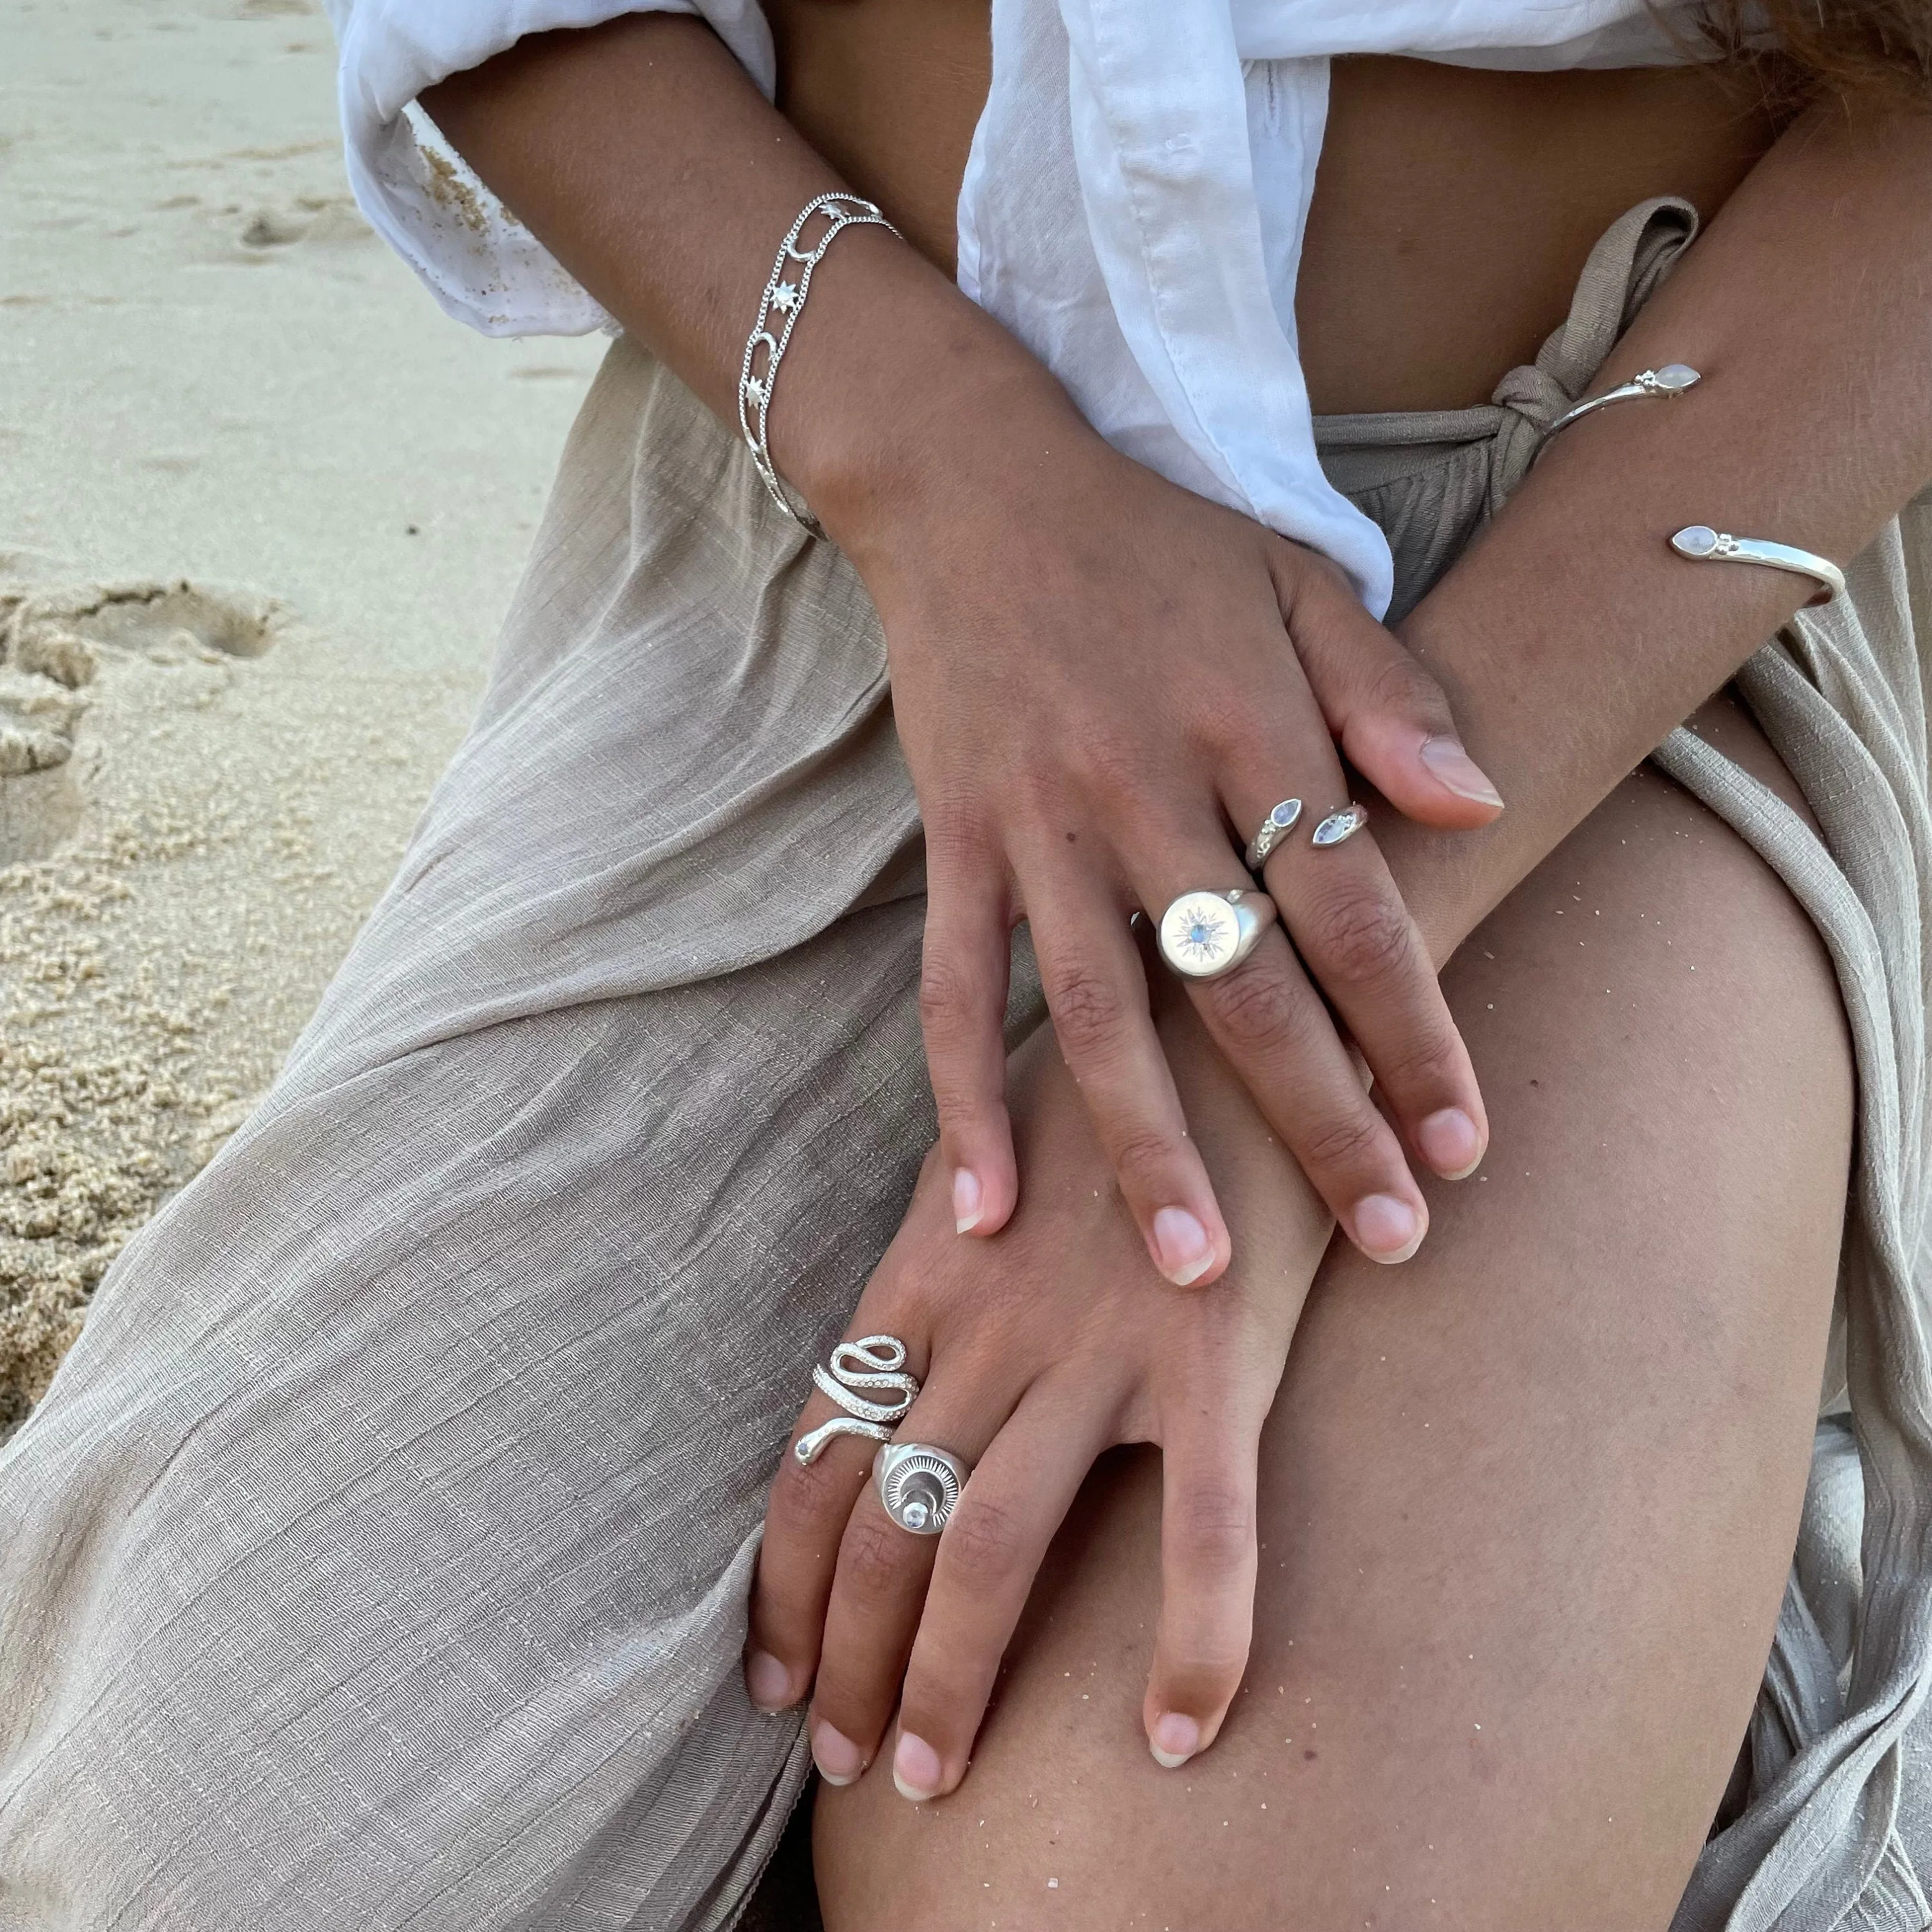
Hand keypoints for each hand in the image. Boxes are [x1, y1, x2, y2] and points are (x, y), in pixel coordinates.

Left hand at [744, 1010, 1333, 1794]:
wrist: (1232, 999)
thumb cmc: (1108, 1068)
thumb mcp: (985, 1137)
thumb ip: (939, 1237)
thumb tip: (902, 1322)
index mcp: (925, 1271)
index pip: (820, 1453)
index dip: (786, 1581)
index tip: (772, 1673)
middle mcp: (985, 1320)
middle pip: (878, 1522)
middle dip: (845, 1657)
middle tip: (839, 1759)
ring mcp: (1095, 1345)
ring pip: (981, 1544)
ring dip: (945, 1680)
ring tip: (927, 1776)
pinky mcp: (1213, 1360)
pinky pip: (1202, 1534)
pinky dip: (1194, 1645)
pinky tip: (1181, 1737)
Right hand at [817, 360, 1502, 1283]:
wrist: (975, 486)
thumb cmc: (1156, 541)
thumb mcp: (1299, 578)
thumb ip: (1387, 694)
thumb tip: (1479, 808)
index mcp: (1247, 723)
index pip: (1350, 907)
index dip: (1413, 1029)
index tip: (1463, 1140)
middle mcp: (1142, 787)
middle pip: (1244, 985)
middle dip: (1320, 1120)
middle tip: (1388, 1237)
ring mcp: (1037, 825)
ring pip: (1100, 1011)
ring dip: (1150, 1146)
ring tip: (1195, 1273)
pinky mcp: (954, 842)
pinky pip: (955, 988)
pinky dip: (965, 1100)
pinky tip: (987, 1208)